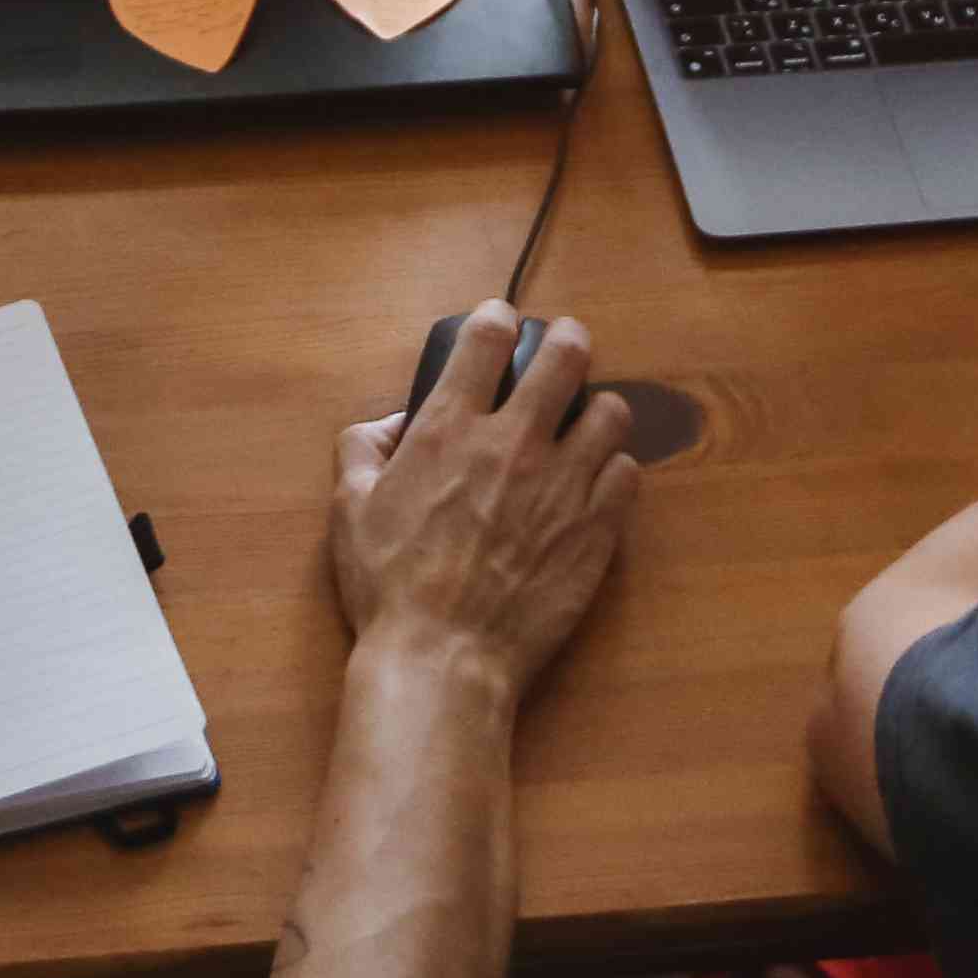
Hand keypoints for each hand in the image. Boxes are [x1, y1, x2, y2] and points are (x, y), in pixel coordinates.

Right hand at [330, 302, 642, 694]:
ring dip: (599, 411)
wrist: (443, 658)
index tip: (502, 323)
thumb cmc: (388, 587)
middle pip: (565, 357)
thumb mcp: (349, 508)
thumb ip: (363, 449)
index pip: (488, 339)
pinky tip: (599, 483)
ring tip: (589, 424)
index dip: (497, 319)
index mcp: (450, 429)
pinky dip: (615, 471)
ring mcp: (563, 484)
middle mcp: (513, 443)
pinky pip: (628, 473)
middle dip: (568, 341)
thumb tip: (389, 424)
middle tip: (566, 347)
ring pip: (610, 413)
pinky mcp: (597, 527)